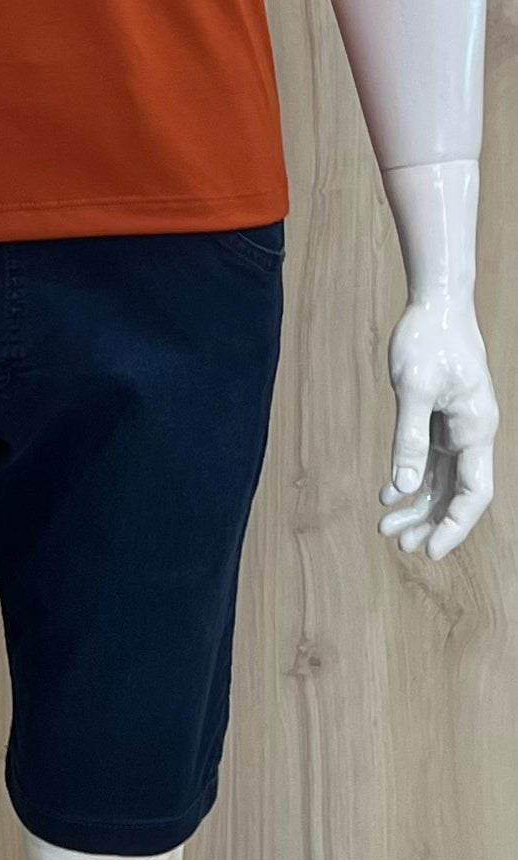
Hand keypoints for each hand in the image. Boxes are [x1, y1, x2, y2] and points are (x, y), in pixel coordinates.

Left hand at [378, 295, 497, 559]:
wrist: (436, 305)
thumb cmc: (427, 341)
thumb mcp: (413, 390)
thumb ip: (409, 439)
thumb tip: (402, 487)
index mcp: (475, 429)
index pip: (474, 493)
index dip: (455, 526)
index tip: (430, 551)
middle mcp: (472, 433)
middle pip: (458, 494)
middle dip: (431, 522)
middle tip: (398, 544)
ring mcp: (458, 427)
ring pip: (443, 481)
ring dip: (417, 506)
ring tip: (387, 529)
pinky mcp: (441, 419)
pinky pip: (431, 461)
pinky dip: (411, 481)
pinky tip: (388, 496)